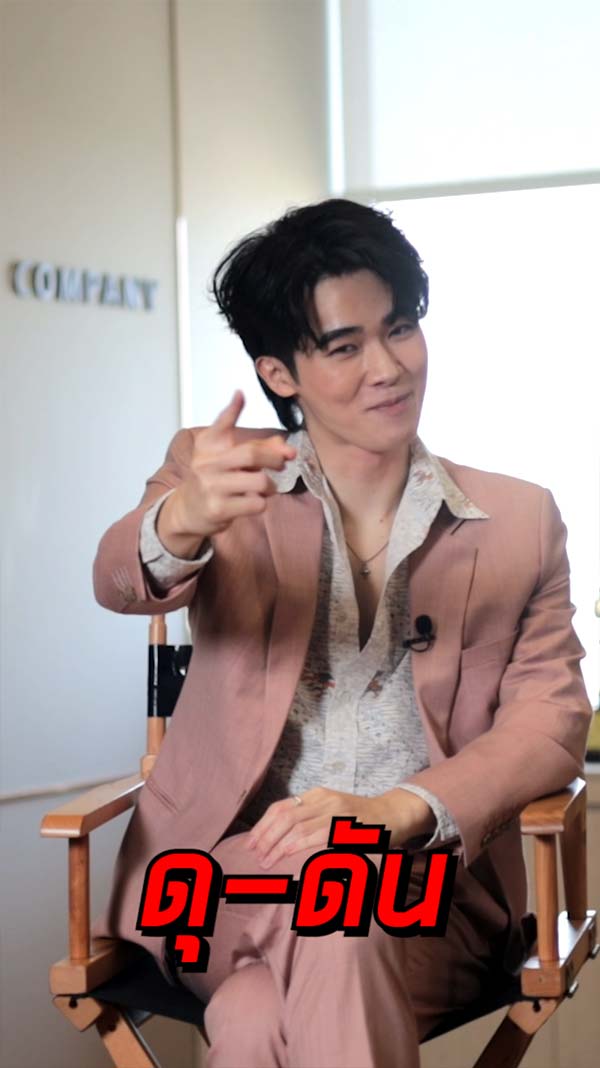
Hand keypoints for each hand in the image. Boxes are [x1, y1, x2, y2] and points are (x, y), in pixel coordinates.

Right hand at [158, 389, 295, 553]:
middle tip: (282, 463)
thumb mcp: (224, 458)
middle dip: (274, 458)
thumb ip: (255, 448)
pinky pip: (256, 503)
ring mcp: (212, 487)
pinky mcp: (219, 509)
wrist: (187, 511)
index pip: (221, 425)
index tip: (240, 394)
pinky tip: (252, 501)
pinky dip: (261, 503)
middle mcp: (207, 464)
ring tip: (265, 487)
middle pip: (251, 454)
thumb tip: (283, 443)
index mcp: (208, 446)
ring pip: (259, 481)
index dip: (232, 409)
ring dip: (270, 486)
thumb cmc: (211, 480)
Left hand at [245, 786, 434, 868]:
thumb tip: (278, 841)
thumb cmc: (361, 819)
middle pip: (283, 816)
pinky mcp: (345, 824)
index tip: (250, 844)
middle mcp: (323, 799)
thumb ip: (310, 820)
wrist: (394, 815)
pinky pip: (315, 835)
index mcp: (316, 794)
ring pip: (295, 826)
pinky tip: (285, 855)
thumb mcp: (332, 812)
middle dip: (264, 837)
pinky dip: (297, 845)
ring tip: (265, 862)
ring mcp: (334, 810)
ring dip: (276, 846)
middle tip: (254, 856)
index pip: (280, 807)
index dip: (262, 826)